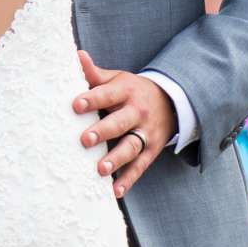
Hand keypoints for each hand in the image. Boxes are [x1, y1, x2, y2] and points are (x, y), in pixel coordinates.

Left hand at [74, 53, 176, 198]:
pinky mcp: (152, 150)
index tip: (75, 105)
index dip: (92, 99)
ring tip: (101, 169)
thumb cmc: (132, 91)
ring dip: (117, 159)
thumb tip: (76, 55)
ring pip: (132, 146)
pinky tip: (115, 191)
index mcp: (126, 91)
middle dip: (103, 132)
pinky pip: (140, 166)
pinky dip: (129, 179)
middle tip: (84, 140)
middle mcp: (137, 112)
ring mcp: (146, 133)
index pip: (108, 94)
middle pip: (120, 122)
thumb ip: (95, 74)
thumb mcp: (118, 79)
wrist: (171, 102)